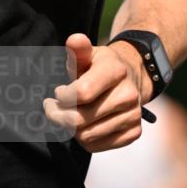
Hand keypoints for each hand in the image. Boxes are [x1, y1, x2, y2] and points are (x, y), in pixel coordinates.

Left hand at [43, 33, 150, 152]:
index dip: (62, 97)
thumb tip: (74, 41)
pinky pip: (97, 147)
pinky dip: (85, 140)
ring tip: (69, 115)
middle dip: (58, 116)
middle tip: (52, 109)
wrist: (131, 79)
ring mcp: (133, 116)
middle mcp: (129, 94)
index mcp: (116, 70)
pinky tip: (83, 126)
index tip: (57, 92)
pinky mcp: (134, 133)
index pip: (82, 93)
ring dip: (70, 129)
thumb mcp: (89, 55)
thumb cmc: (100, 67)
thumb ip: (78, 49)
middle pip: (80, 120)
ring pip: (86, 137)